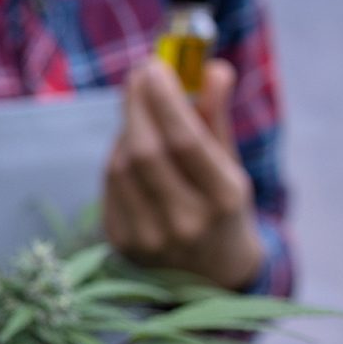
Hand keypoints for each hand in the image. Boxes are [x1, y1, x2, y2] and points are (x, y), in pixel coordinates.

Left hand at [102, 59, 264, 290]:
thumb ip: (216, 119)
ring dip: (127, 128)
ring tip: (141, 108)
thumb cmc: (224, 209)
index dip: (164, 100)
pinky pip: (110, 186)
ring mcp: (149, 237)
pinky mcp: (122, 243)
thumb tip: (212, 68)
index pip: (184, 141)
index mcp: (223, 199)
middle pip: (146, 151)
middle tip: (140, 74)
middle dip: (138, 105)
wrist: (213, 277)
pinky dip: (117, 157)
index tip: (155, 66)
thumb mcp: (231, 167)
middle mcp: (185, 222)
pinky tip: (129, 143)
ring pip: (122, 167)